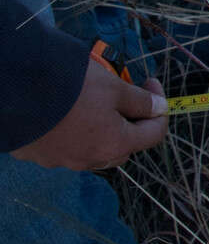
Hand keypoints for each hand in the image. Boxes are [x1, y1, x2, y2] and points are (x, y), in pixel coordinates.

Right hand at [10, 58, 167, 170]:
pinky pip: (64, 146)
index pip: (154, 134)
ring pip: (93, 148)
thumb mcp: (113, 86)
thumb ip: (140, 100)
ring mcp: (60, 160)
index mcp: (114, 145)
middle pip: (123, 145)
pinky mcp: (37, 154)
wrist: (13, 90)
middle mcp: (89, 160)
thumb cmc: (71, 87)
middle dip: (130, 121)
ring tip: (93, 101)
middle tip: (124, 94)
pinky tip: (64, 111)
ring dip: (101, 129)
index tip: (150, 84)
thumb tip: (159, 108)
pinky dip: (72, 131)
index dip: (160, 107)